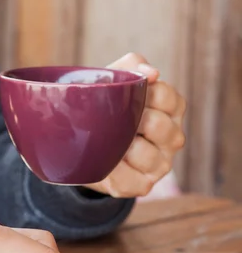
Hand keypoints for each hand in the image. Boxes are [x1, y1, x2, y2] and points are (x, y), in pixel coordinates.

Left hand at [86, 53, 185, 197]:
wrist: (78, 144)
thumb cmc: (103, 108)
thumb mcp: (112, 80)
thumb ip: (131, 66)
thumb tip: (152, 73)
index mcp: (171, 109)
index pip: (166, 97)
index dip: (143, 95)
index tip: (124, 96)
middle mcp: (173, 137)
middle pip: (159, 126)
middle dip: (132, 121)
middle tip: (112, 120)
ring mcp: (161, 164)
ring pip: (147, 155)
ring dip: (122, 147)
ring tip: (107, 142)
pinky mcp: (143, 185)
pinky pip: (130, 179)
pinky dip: (113, 171)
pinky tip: (105, 162)